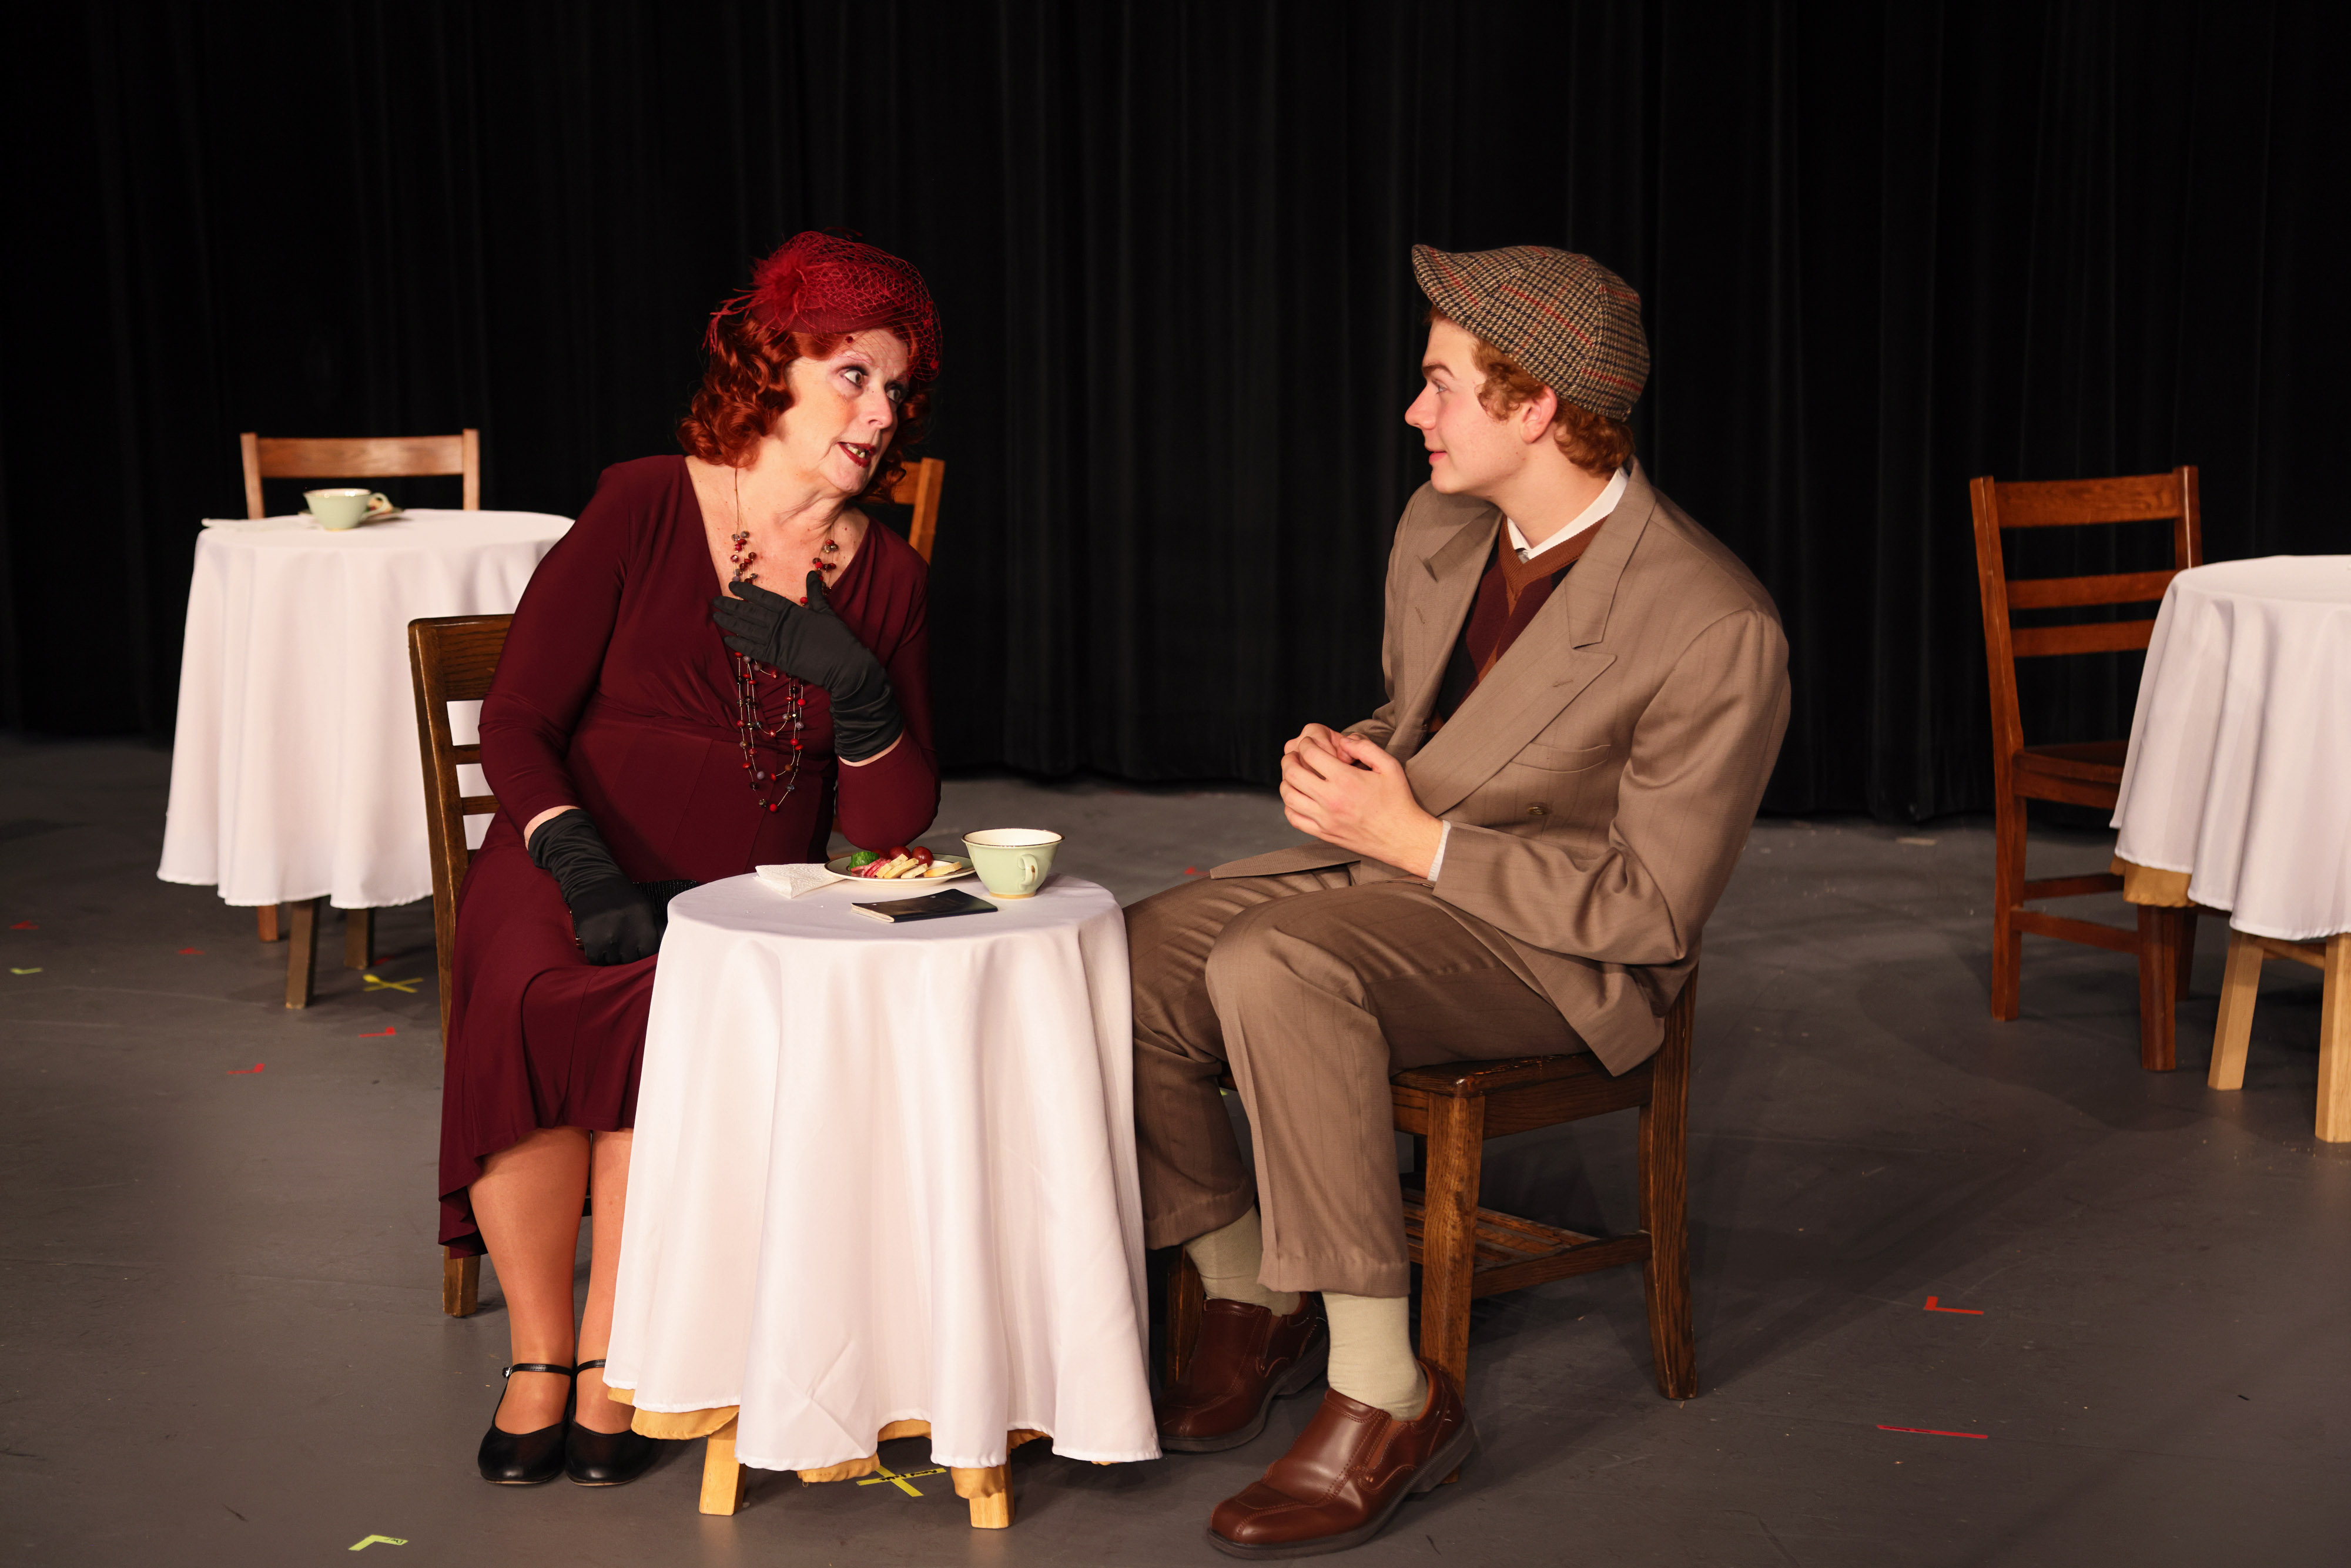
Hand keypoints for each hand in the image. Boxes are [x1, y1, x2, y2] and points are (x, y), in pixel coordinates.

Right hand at [527, 811, 659, 964]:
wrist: (592, 882)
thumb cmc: (623, 896)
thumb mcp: (646, 906)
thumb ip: (656, 927)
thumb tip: (669, 945)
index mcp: (643, 922)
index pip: (650, 952)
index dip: (646, 953)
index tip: (641, 949)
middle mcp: (626, 932)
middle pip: (632, 959)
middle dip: (631, 955)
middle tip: (626, 945)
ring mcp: (607, 939)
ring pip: (615, 962)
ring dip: (615, 956)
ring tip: (613, 942)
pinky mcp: (590, 942)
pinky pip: (598, 961)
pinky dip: (600, 957)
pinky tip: (602, 945)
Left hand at [710, 572, 902, 761]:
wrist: (845, 667)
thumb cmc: (839, 640)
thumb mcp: (826, 612)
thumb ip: (815, 593)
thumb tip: (812, 573)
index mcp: (793, 611)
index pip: (764, 597)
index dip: (747, 590)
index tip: (732, 584)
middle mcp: (781, 624)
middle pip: (750, 612)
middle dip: (731, 606)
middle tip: (714, 601)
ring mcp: (778, 642)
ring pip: (748, 629)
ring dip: (731, 622)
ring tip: (716, 616)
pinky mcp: (778, 659)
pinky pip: (753, 650)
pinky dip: (740, 644)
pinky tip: (728, 639)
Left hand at [1278, 727, 1445, 877]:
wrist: (1403, 838)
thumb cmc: (1399, 801)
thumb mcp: (1389, 766)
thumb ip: (1366, 748)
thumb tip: (1344, 740)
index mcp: (1346, 780)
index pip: (1310, 755)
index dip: (1305, 744)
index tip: (1308, 742)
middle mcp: (1331, 800)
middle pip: (1293, 774)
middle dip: (1289, 760)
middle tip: (1293, 756)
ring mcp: (1325, 819)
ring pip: (1289, 797)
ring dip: (1286, 782)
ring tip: (1293, 775)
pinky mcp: (1324, 834)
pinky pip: (1294, 819)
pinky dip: (1289, 806)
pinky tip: (1298, 798)